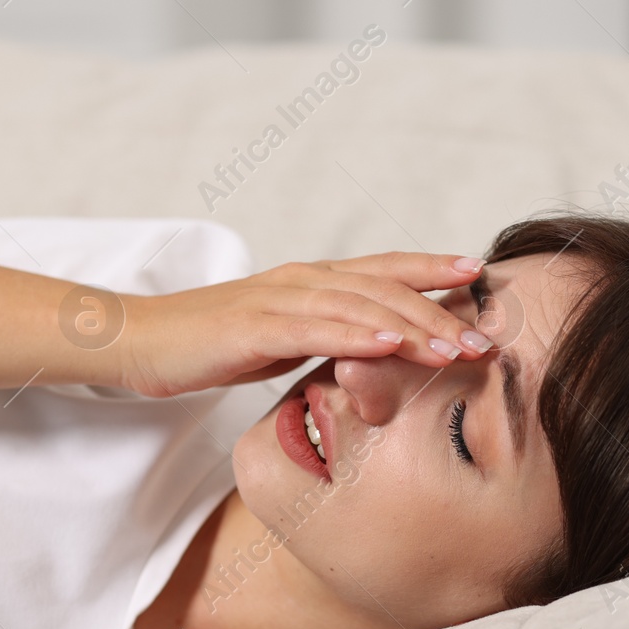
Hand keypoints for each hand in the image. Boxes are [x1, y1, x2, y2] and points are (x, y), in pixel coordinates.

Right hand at [116, 253, 492, 396]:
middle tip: (487, 337)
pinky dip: (358, 334)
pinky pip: (315, 329)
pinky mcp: (254, 326)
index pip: (384, 270)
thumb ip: (322, 340)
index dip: (433, 270)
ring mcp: (278, 299)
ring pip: (360, 306)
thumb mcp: (279, 342)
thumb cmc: (209, 346)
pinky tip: (392, 343)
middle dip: (441, 310)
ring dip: (414, 326)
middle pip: (385, 287)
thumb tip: (368, 358)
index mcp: (311, 282)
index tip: (481, 279)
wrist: (141, 342)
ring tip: (456, 348)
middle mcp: (302, 280)